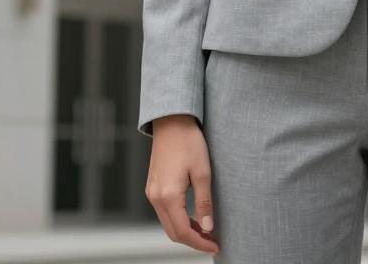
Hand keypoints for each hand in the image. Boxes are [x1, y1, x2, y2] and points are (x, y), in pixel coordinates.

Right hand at [145, 115, 219, 254]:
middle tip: (213, 240)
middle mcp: (155, 198)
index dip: (200, 243)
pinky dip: (178, 220)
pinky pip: (164, 212)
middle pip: (173, 232)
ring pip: (167, 223)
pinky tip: (192, 217)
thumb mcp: (202, 171)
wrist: (172, 121)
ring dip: (185, 231)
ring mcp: (152, 193)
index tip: (216, 245)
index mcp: (168, 196)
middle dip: (193, 240)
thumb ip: (204, 202)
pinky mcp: (152, 187)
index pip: (183, 232)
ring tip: (206, 231)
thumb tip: (207, 227)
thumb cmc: (188, 142)